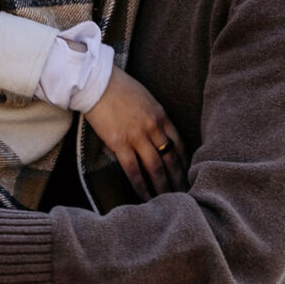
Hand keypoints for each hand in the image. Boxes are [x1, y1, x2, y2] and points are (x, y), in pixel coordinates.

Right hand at [84, 68, 185, 200]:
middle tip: (186, 195)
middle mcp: (153, 127)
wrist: (95, 82)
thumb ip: (152, 118)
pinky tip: (146, 197)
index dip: (185, 163)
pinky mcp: (120, 143)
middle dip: (179, 180)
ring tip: (169, 201)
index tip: (189, 176)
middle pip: (171, 159)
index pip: (179, 144)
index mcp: (161, 116)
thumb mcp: (144, 99)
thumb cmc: (118, 88)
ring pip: (156, 168)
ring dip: (163, 187)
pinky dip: (141, 186)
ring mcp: (137, 136)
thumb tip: (152, 138)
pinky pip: (134, 170)